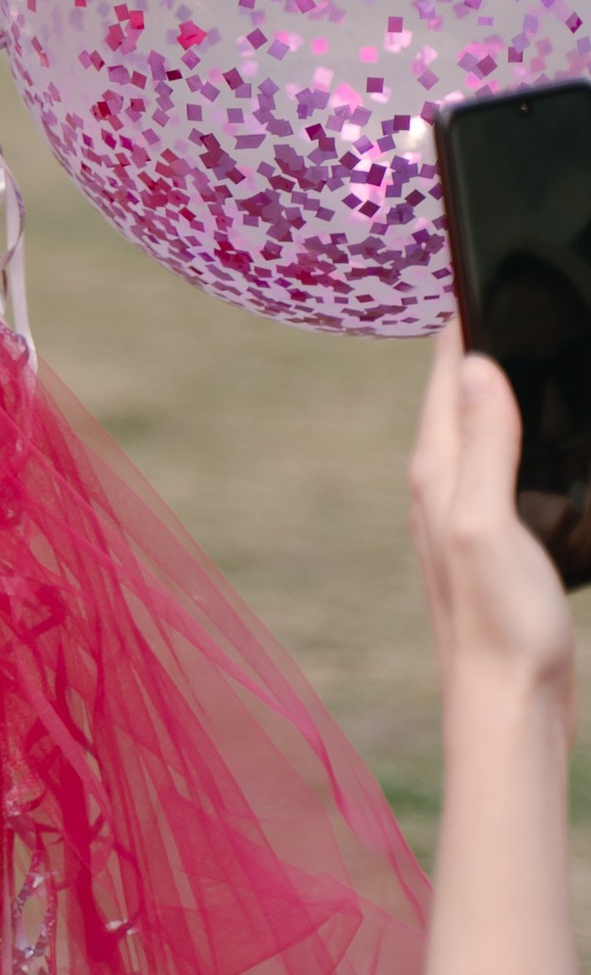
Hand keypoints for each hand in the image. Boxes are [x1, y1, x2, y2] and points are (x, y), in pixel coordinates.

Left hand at [411, 324, 578, 720]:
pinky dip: (515, 439)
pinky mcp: (492, 546)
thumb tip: (472, 365)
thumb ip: (481, 447)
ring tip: (526, 349)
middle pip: (455, 396)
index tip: (482, 267)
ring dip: (495, 391)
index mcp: (436, 474)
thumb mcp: (488, 525)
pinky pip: (499, 470)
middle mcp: (440, 489)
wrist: (508, 707)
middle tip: (511, 294)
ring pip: (477, 432)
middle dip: (478, 345)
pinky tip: (538, 440)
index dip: (461, 320)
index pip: (442, 374)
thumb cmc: (499, 624)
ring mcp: (464, 518)